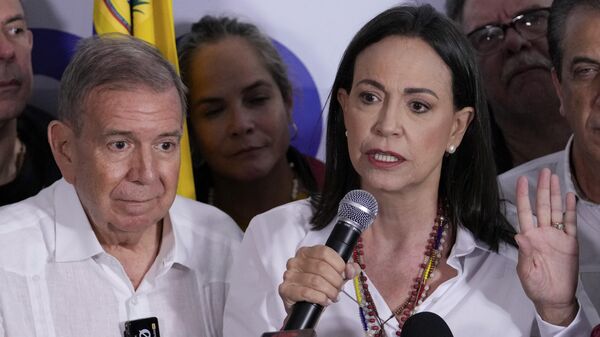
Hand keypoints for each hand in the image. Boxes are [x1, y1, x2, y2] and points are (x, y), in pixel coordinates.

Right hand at [278, 245, 359, 314]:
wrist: (302, 306)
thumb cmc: (317, 287)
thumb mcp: (334, 275)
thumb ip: (346, 270)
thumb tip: (352, 268)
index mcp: (306, 252)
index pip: (324, 252)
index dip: (338, 264)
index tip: (344, 274)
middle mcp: (295, 261)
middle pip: (322, 267)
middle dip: (336, 280)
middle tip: (340, 289)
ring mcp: (289, 275)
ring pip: (316, 281)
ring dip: (330, 291)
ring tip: (334, 296)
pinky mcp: (286, 290)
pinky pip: (306, 292)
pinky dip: (320, 298)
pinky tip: (325, 301)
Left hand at [515, 168, 578, 325]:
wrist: (554, 298)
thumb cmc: (536, 286)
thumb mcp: (526, 270)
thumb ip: (524, 253)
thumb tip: (520, 236)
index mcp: (529, 238)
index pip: (524, 212)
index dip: (523, 196)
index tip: (522, 180)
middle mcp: (542, 233)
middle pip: (542, 206)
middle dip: (542, 188)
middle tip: (543, 171)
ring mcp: (557, 236)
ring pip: (556, 210)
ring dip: (555, 194)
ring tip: (554, 177)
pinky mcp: (570, 242)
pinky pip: (570, 223)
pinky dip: (570, 210)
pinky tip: (570, 197)